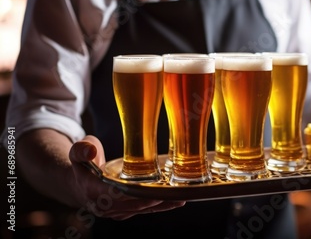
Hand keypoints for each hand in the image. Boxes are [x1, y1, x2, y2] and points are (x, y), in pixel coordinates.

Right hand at [69, 135, 184, 219]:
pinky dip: (159, 207)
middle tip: (173, 192)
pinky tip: (176, 202)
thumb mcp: (78, 151)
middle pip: (132, 203)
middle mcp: (104, 206)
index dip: (132, 191)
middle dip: (153, 198)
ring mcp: (114, 212)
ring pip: (140, 209)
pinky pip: (143, 210)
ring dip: (160, 204)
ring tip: (180, 198)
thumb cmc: (83, 162)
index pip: (114, 193)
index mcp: (92, 190)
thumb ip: (82, 149)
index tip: (150, 187)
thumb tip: (90, 151)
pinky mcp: (124, 213)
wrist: (78, 182)